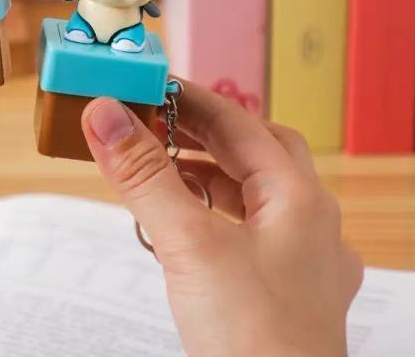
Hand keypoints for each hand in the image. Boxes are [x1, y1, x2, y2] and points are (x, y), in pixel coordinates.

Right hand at [81, 81, 362, 356]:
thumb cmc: (252, 341)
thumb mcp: (189, 244)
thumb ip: (144, 175)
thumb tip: (104, 113)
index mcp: (298, 198)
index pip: (237, 122)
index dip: (189, 97)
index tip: (147, 82)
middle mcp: (309, 221)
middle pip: (253, 150)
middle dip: (200, 130)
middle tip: (151, 116)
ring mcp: (303, 259)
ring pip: (253, 191)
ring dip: (206, 170)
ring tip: (159, 163)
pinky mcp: (284, 289)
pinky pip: (249, 228)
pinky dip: (213, 211)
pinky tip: (186, 219)